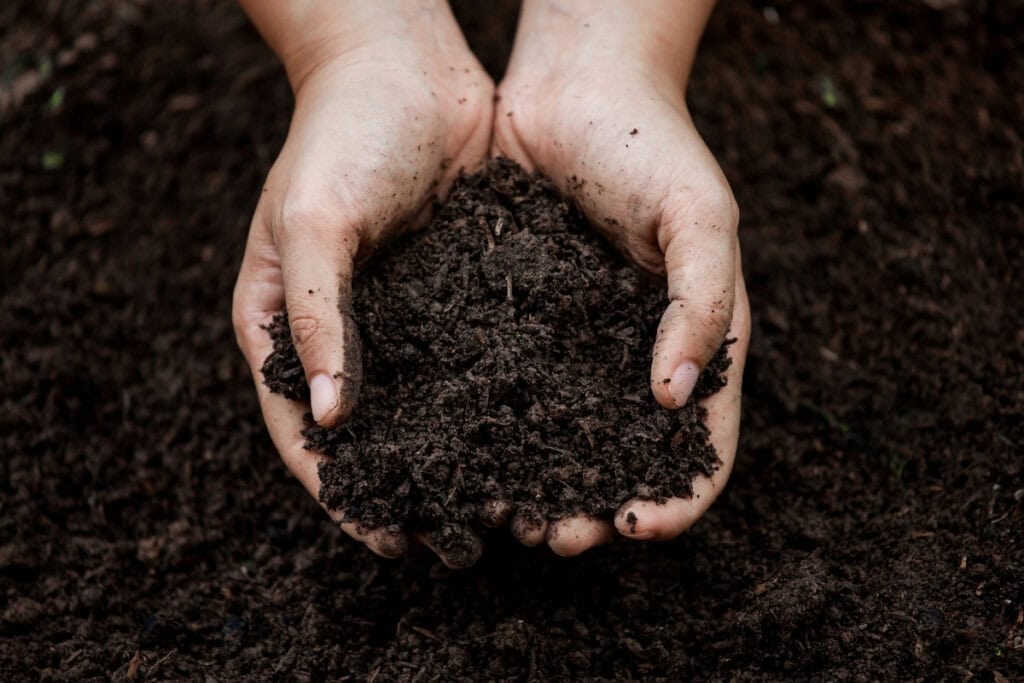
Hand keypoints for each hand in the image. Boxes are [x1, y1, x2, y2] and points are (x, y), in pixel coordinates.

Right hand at [232, 2, 492, 565]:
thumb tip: (332, 420)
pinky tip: (530, 436)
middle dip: (404, 489)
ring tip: (497, 506)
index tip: (382, 537)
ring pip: (424, 406)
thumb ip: (316, 317)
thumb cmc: (341, 134)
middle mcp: (341, 330)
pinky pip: (470, 362)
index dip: (338, 490)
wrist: (407, 66)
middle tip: (448, 542)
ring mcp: (400, 316)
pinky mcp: (453, 295)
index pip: (302, 429)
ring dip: (455, 457)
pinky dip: (492, 403)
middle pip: (367, 432)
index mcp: (282, 323)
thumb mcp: (313, 221)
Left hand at [492, 0, 750, 555]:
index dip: (678, 497)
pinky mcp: (519, 321)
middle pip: (624, 457)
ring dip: (540, 483)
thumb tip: (674, 400)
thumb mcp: (701, 218)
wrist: (574, 84)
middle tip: (557, 538)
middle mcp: (635, 354)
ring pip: (561, 435)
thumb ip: (701, 305)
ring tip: (506, 514)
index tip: (637, 527)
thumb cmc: (652, 144)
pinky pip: (510, 387)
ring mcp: (575, 343)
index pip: (702, 444)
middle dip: (597, 506)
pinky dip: (495, 428)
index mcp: (696, 341)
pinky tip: (465, 452)